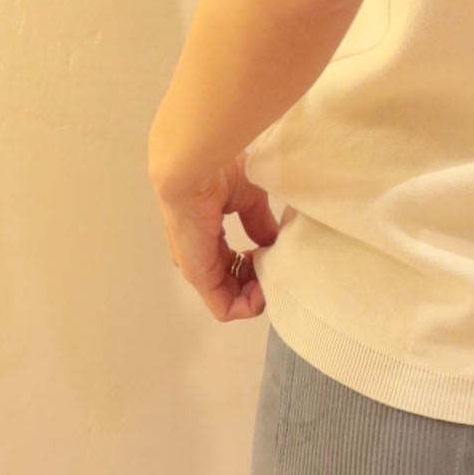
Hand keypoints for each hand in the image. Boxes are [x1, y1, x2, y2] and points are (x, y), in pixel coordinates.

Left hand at [153, 156, 280, 321]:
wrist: (195, 167)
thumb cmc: (218, 172)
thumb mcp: (249, 200)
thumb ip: (259, 224)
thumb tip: (272, 242)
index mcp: (207, 235)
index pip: (234, 265)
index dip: (259, 266)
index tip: (275, 253)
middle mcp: (199, 255)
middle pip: (234, 285)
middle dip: (261, 283)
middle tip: (279, 268)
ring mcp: (197, 267)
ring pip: (231, 299)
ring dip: (257, 296)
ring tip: (274, 277)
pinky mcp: (198, 275)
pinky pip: (225, 307)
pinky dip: (249, 305)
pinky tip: (266, 289)